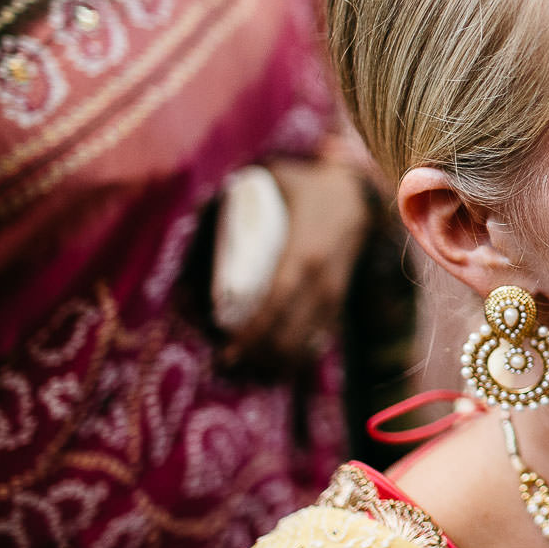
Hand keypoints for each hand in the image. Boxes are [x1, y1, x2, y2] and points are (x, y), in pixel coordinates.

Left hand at [221, 158, 371, 372]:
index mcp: (305, 253)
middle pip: (292, 332)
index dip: (253, 332)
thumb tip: (192, 209)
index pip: (277, 303)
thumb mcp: (274, 178)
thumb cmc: (306, 186)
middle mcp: (323, 280)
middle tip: (227, 364)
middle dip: (260, 355)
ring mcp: (334, 293)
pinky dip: (296, 355)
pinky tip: (274, 365)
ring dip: (277, 361)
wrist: (356, 194)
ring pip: (307, 341)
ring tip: (246, 369)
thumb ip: (237, 194)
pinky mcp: (338, 300)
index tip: (227, 350)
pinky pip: (318, 337)